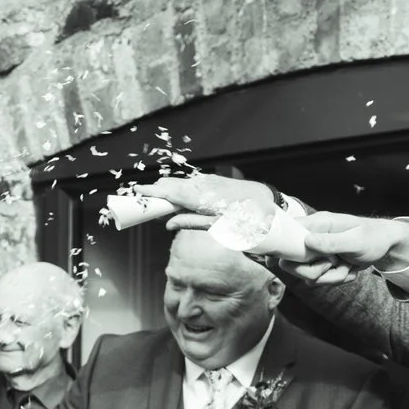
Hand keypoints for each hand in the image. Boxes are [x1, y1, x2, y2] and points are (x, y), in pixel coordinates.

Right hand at [139, 173, 273, 219]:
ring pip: (182, 182)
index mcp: (206, 199)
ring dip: (168, 188)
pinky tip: (175, 192)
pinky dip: (180, 187)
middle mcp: (206, 186)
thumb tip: (167, 224)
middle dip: (157, 190)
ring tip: (155, 196)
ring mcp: (210, 181)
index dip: (154, 192)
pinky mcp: (214, 180)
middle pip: (175, 185)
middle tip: (141, 197)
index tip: (137, 191)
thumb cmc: (247, 221)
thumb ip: (192, 223)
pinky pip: (192, 182)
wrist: (270, 204)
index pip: (174, 193)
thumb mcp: (219, 229)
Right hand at [288, 213, 408, 284]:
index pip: (286, 233)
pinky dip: (336, 279)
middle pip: (291, 263)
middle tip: (333, 265)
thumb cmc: (374, 237)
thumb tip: (307, 241)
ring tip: (348, 266)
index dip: (285, 250)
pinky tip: (348, 269)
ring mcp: (316, 252)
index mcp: (318, 224)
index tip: (300, 260)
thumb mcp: (356, 240)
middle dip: (315, 272)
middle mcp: (312, 237)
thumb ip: (331, 242)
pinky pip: (319, 280)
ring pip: (308, 275)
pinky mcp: (321, 263)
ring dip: (331, 277)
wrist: (386, 245)